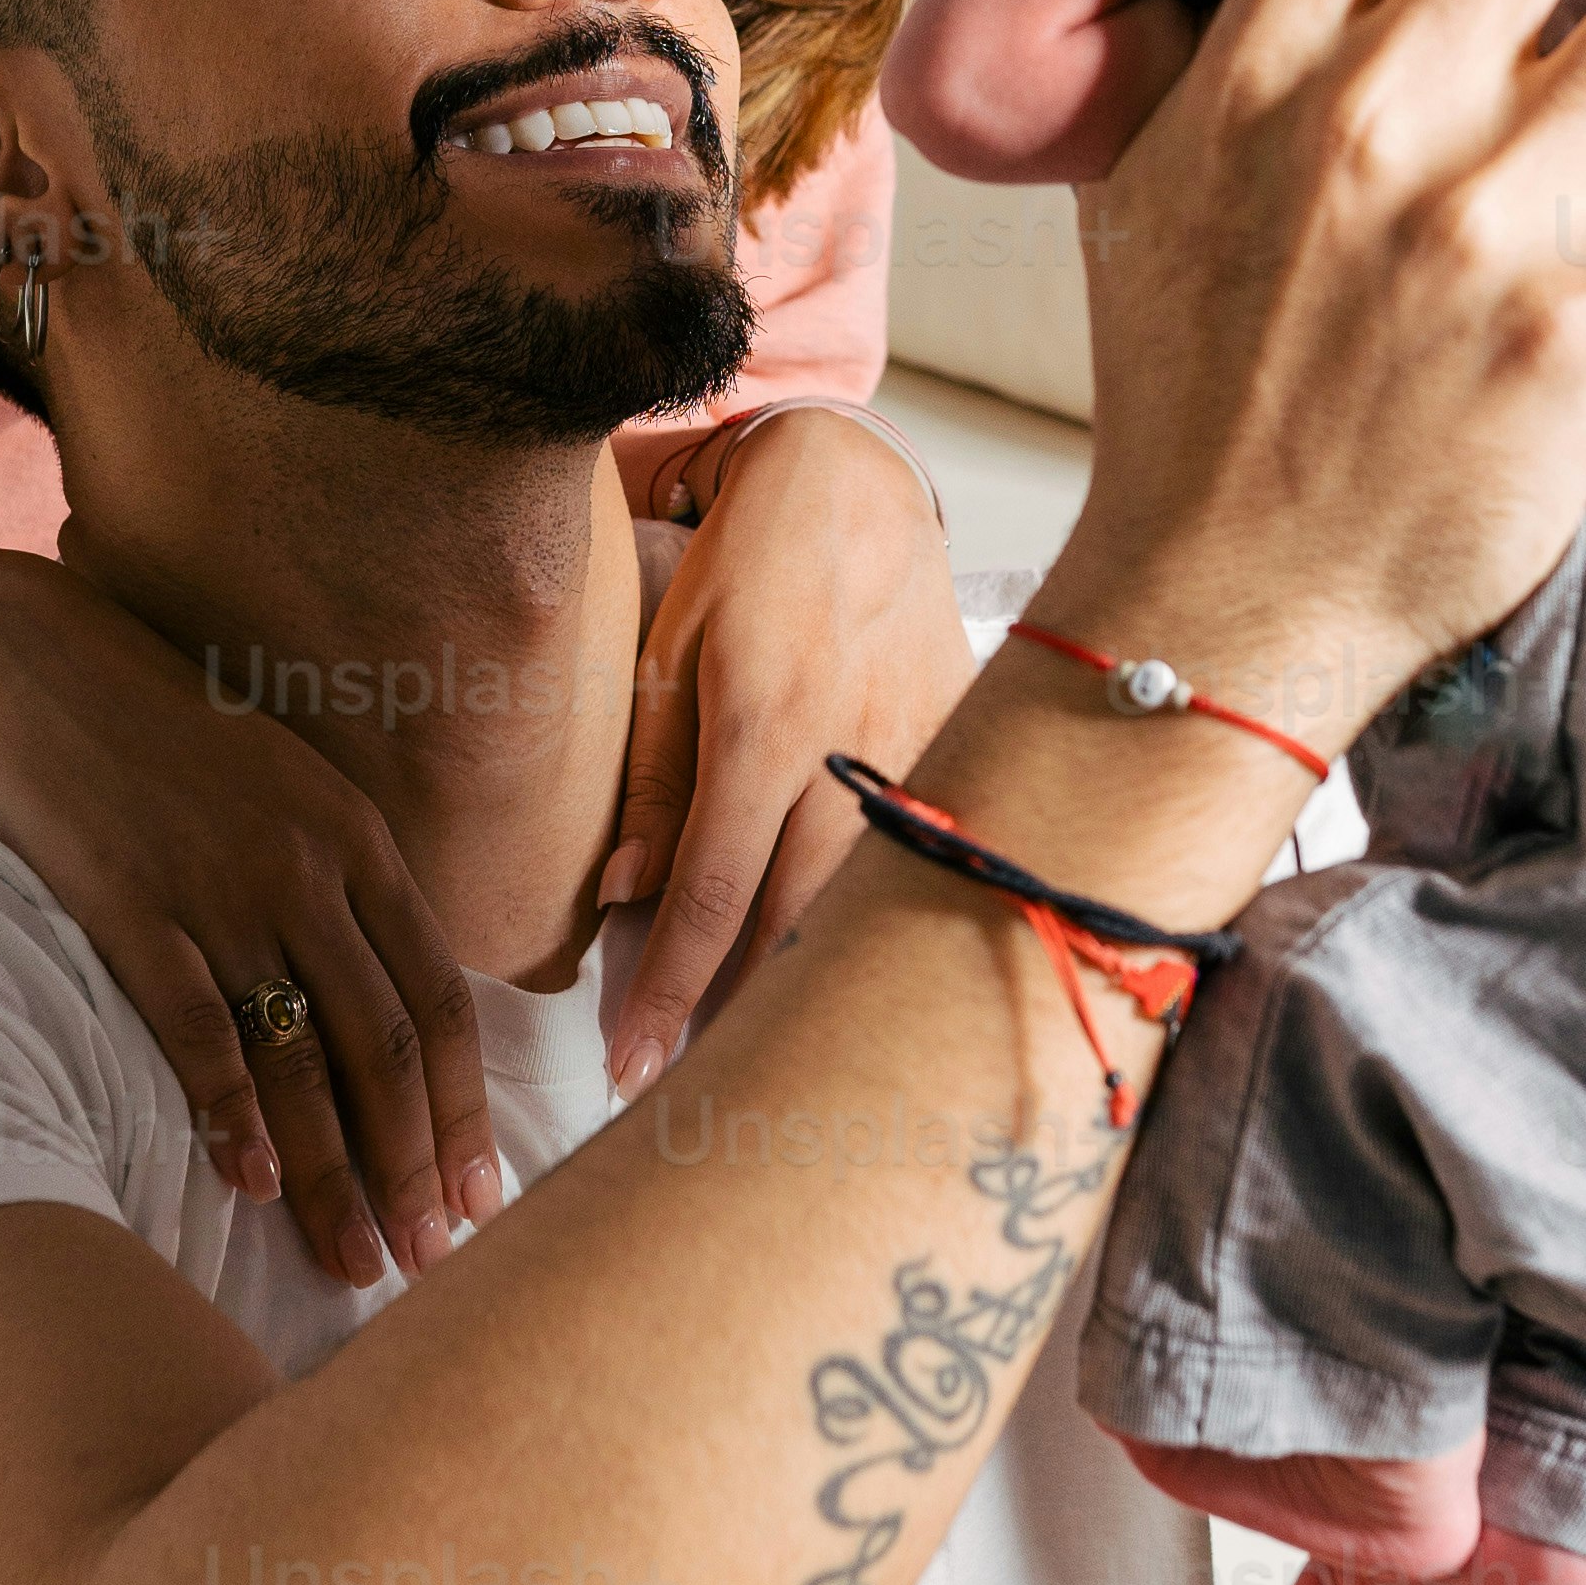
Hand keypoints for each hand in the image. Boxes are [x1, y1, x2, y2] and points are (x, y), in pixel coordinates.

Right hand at [0, 565, 496, 1288]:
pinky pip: (200, 1032)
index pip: (439, 997)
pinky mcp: (133, 907)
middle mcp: (308, 866)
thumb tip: (372, 997)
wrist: (21, 657)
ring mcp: (222, 887)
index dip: (463, 1107)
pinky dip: (234, 1116)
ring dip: (336, 1174)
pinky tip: (254, 1184)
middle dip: (414, 1165)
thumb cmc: (150, 727)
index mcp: (357, 837)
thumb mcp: (275, 783)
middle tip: (430, 1259)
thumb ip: (333, 878)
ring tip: (355, 1261)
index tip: (480, 1195)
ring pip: (305, 1058)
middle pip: (386, 1045)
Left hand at [601, 416, 974, 1090]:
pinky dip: (880, 922)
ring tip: (758, 1056)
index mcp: (762, 725)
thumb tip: (627, 894)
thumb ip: (649, 773)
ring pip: (864, 907)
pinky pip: (921, 860)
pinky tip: (848, 970)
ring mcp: (915, 754)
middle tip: (690, 1096)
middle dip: (739, 1018)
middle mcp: (847, 750)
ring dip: (808, 985)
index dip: (670, 990)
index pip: (710, 893)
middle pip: (794, 924)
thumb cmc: (742, 564)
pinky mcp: (958, 751)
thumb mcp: (665, 651)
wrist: (854, 488)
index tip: (631, 1065)